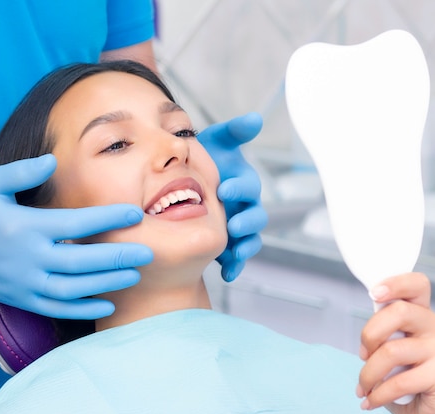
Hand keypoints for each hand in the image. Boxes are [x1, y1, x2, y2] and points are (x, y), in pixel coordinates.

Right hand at [0, 155, 152, 318]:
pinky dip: (83, 309)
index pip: (75, 224)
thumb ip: (21, 170)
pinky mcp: (21, 299)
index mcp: (23, 227)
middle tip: (148, 251)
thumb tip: (53, 160)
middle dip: (117, 257)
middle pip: (81, 262)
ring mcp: (23, 283)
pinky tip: (107, 304)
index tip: (135, 213)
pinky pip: (56, 308)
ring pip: (72, 289)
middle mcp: (26, 258)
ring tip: (134, 275)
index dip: (108, 218)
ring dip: (106, 284)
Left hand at [198, 112, 267, 281]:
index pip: (249, 186)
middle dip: (246, 221)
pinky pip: (236, 259)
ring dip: (245, 246)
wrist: (179, 184)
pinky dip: (235, 266)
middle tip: (232, 223)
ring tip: (234, 252)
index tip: (224, 189)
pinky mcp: (227, 246)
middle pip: (256, 216)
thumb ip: (233, 132)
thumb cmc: (201, 160)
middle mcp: (244, 207)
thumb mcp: (215, 143)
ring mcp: (236, 228)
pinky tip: (226, 273)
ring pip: (250, 240)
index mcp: (242, 183)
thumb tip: (255, 118)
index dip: (240, 188)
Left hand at [356, 273, 434, 413]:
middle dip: (369, 334)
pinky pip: (399, 381)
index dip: (395, 283)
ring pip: (391, 350)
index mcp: (421, 313)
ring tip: (364, 387)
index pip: (417, 285)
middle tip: (362, 355)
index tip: (373, 293)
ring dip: (368, 374)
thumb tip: (366, 332)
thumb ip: (382, 332)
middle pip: (398, 311)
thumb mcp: (389, 348)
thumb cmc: (405, 376)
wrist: (427, 412)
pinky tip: (371, 401)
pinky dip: (378, 394)